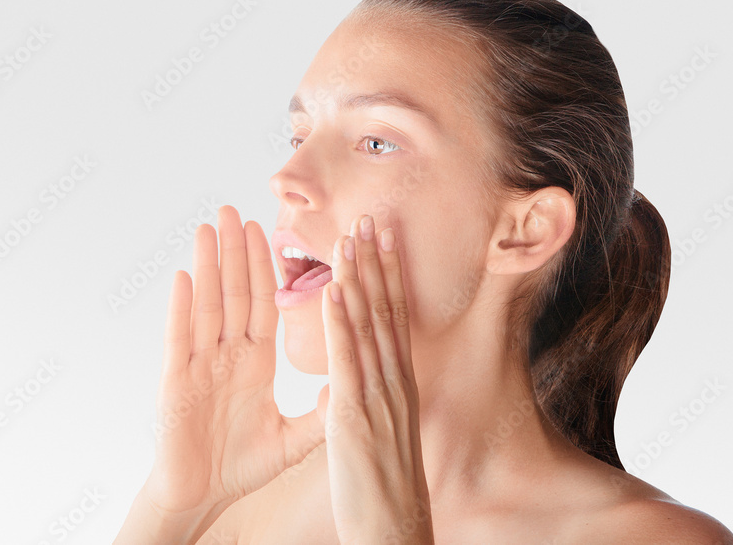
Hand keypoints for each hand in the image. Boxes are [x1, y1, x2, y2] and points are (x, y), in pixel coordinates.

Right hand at [143, 205, 323, 519]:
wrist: (202, 495)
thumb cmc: (242, 466)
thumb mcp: (291, 439)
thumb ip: (319, 413)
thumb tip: (351, 385)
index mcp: (254, 362)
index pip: (262, 305)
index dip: (265, 269)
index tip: (270, 231)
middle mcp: (226, 355)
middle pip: (234, 294)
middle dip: (236, 252)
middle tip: (236, 209)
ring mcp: (200, 365)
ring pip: (207, 306)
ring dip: (208, 265)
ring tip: (210, 227)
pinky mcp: (176, 382)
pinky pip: (180, 339)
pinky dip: (182, 308)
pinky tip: (185, 277)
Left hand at [319, 214, 433, 543]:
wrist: (393, 530)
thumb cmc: (384, 488)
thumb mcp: (386, 434)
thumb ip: (380, 400)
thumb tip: (373, 379)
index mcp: (398, 386)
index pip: (394, 320)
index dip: (389, 277)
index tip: (383, 242)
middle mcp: (393, 382)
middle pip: (386, 310)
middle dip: (377, 262)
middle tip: (371, 219)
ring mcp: (377, 395)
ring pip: (368, 325)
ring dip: (359, 277)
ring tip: (352, 236)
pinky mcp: (354, 412)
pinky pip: (347, 357)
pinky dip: (341, 320)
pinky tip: (335, 288)